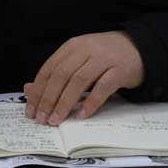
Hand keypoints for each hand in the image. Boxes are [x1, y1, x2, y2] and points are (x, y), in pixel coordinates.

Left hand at [24, 31, 144, 125]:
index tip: (30, 111)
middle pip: (61, 75)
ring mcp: (104, 59)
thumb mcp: (78, 60)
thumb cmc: (104, 57)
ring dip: (65, 103)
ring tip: (56, 120)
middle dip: (48, 99)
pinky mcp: (120, 70)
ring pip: (79, 81)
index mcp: (72, 47)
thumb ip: (56, 73)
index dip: (38, 91)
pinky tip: (82, 115)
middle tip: (41, 119)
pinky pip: (103, 87)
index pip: (49, 69)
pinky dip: (91, 102)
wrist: (138, 47)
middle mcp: (86, 50)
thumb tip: (29, 90)